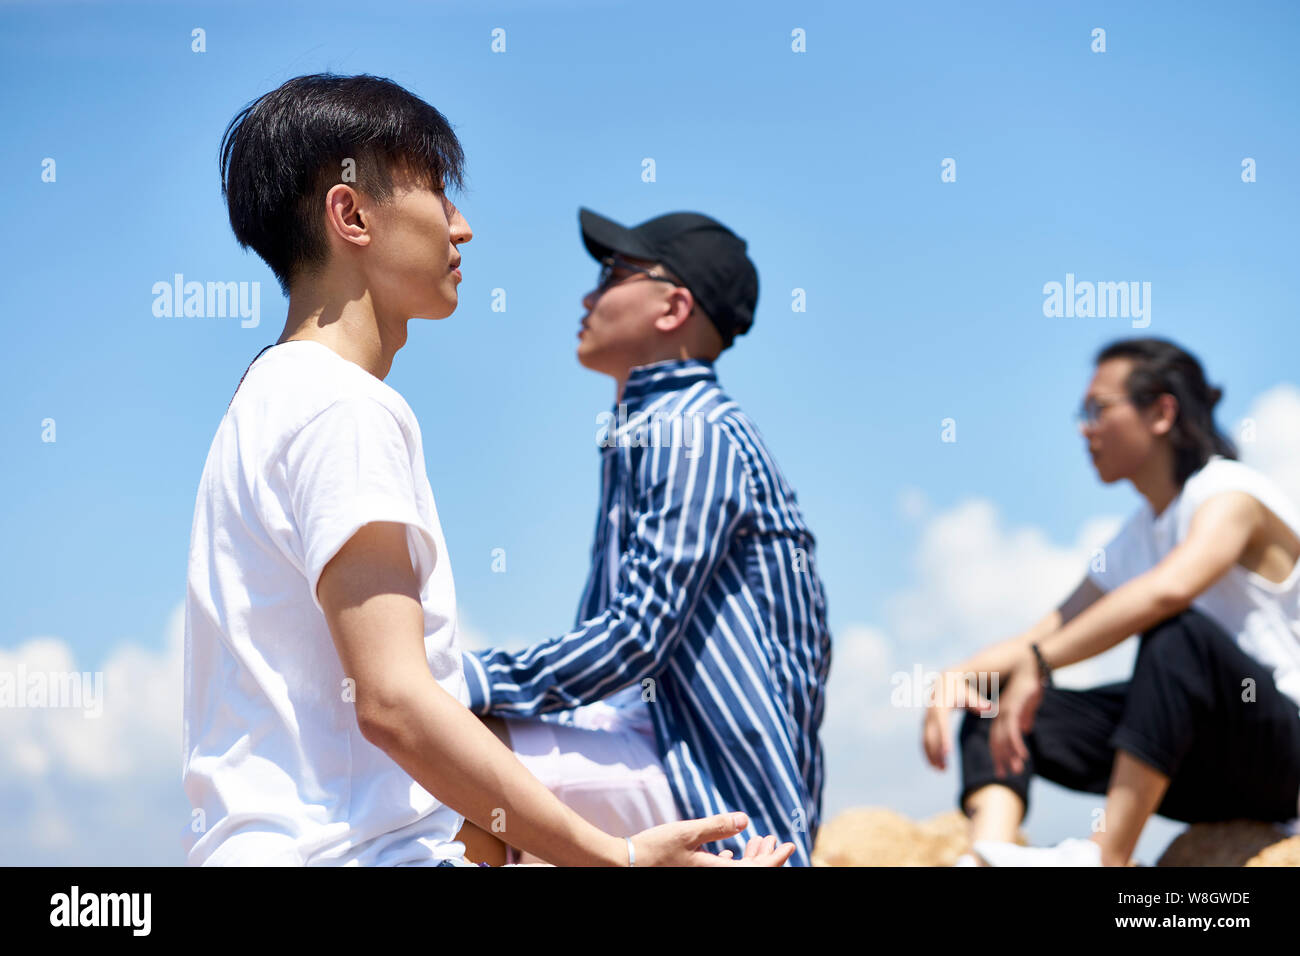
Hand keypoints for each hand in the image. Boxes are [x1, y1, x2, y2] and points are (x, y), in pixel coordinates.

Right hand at [627, 812, 795, 866]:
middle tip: (774, 840)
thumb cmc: (655, 849)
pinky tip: (729, 852)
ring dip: (749, 858)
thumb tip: (745, 820)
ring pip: (736, 872)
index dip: (776, 859)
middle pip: (749, 872)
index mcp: (716, 873)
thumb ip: (716, 826)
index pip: (756, 870)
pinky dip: (732, 862)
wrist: (626, 865)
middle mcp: (712, 878)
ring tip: (756, 841)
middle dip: (764, 857)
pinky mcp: (694, 875)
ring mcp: (703, 877)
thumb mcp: (687, 833)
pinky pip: (721, 873)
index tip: (790, 845)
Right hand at [922, 670, 994, 769]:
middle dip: (936, 752)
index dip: (943, 738)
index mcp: (940, 705)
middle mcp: (930, 714)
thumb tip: (989, 708)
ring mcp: (926, 720)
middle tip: (945, 769)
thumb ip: (978, 702)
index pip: (941, 724)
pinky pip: (925, 741)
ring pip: (925, 741)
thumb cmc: (960, 691)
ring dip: (931, 756)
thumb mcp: (969, 694)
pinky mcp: (925, 725)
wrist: (944, 683)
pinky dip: (928, 754)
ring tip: (942, 771)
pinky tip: (936, 766)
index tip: (948, 753)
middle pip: (930, 735)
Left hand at [988, 655, 1043, 777]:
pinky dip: (1016, 745)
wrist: (1031, 663)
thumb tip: (1025, 730)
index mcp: (1001, 713)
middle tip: (1001, 776)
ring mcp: (1005, 710)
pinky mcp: (1014, 708)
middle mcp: (1000, 713)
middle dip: (1000, 759)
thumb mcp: (1028, 702)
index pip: (996, 737)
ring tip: (1015, 772)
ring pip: (1004, 739)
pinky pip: (1012, 730)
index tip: (1001, 769)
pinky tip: (1022, 757)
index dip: (998, 754)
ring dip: (1010, 756)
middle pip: (996, 741)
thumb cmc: (1030, 681)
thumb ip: (1025, 716)